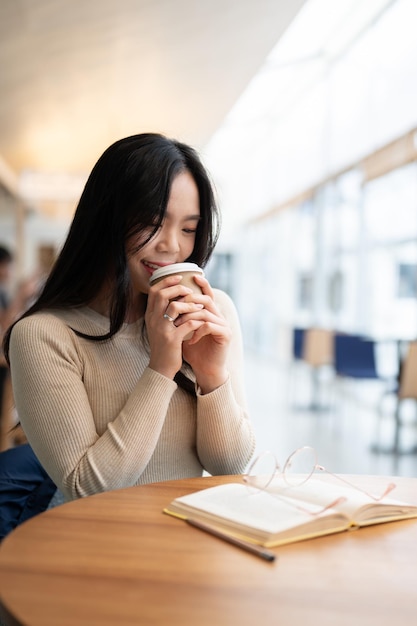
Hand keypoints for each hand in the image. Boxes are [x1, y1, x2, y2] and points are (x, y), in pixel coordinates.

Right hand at [145, 275, 205, 378]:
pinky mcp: (172, 340)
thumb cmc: (163, 346)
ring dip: (189, 304)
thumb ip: (163, 312)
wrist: (161, 367)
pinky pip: (186, 324)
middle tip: (190, 291)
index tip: (179, 278)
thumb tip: (173, 295)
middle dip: (178, 288)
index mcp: (150, 315)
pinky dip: (196, 320)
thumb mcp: (158, 327)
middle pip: (162, 295)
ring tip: (198, 306)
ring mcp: (162, 330)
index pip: (154, 291)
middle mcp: (153, 320)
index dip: (167, 281)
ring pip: (174, 307)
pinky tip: (202, 320)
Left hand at [176, 275, 230, 393]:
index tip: (190, 277)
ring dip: (189, 317)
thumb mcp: (184, 331)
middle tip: (176, 305)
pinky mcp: (225, 335)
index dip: (201, 284)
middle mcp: (219, 317)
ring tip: (177, 325)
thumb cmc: (193, 350)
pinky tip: (189, 341)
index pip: (207, 294)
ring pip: (205, 313)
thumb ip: (180, 316)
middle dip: (189, 301)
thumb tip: (164, 302)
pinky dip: (197, 331)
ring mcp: (224, 325)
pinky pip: (209, 326)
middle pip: (206, 300)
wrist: (205, 370)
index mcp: (211, 313)